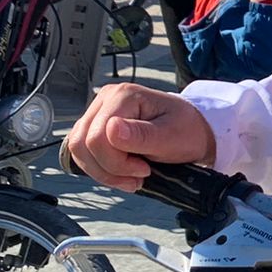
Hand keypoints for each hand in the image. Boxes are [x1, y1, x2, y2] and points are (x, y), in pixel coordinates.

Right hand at [62, 83, 215, 189]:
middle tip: (139, 175)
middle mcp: (106, 98)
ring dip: (103, 172)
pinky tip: (122, 172)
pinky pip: (83, 152)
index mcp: (124, 95)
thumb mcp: (171, 137)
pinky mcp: (95, 126)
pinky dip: (100, 168)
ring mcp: (98, 111)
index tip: (144, 170)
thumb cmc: (186, 131)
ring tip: (132, 176)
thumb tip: (112, 129)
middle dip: (109, 169)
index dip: (117, 163)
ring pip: (78, 149)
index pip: (97, 138)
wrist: (193, 132)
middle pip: (83, 144)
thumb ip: (142, 135)